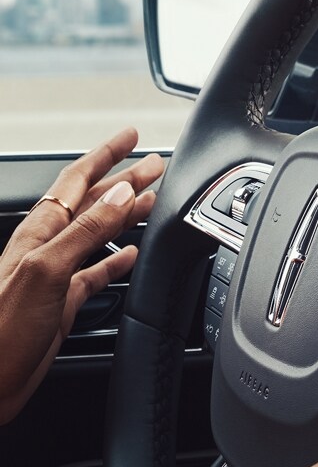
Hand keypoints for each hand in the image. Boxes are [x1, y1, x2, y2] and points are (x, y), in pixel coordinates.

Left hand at [0, 127, 162, 423]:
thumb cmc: (2, 329)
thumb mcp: (47, 270)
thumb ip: (85, 231)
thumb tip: (120, 194)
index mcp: (41, 232)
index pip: (78, 180)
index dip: (106, 156)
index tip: (131, 137)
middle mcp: (48, 248)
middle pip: (93, 203)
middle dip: (124, 180)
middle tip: (154, 165)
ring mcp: (55, 276)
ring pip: (96, 234)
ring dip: (123, 215)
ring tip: (149, 200)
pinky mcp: (61, 304)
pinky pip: (95, 273)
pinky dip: (115, 260)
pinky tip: (128, 254)